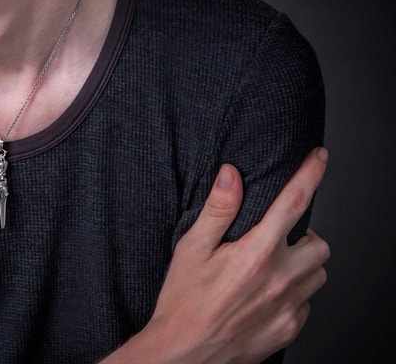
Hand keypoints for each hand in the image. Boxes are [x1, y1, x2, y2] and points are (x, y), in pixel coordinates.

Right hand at [102, 147, 329, 363]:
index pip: (293, 202)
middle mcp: (279, 280)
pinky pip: (308, 302)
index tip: (319, 157)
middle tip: (275, 234)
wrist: (183, 355)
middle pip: (319, 242)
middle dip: (304, 233)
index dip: (310, 174)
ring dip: (302, 262)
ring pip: (318, 274)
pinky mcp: (290, 330)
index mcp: (255, 253)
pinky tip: (266, 292)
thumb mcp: (191, 247)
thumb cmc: (182, 301)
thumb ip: (217, 209)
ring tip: (271, 264)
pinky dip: (295, 292)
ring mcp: (289, 308)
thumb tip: (231, 174)